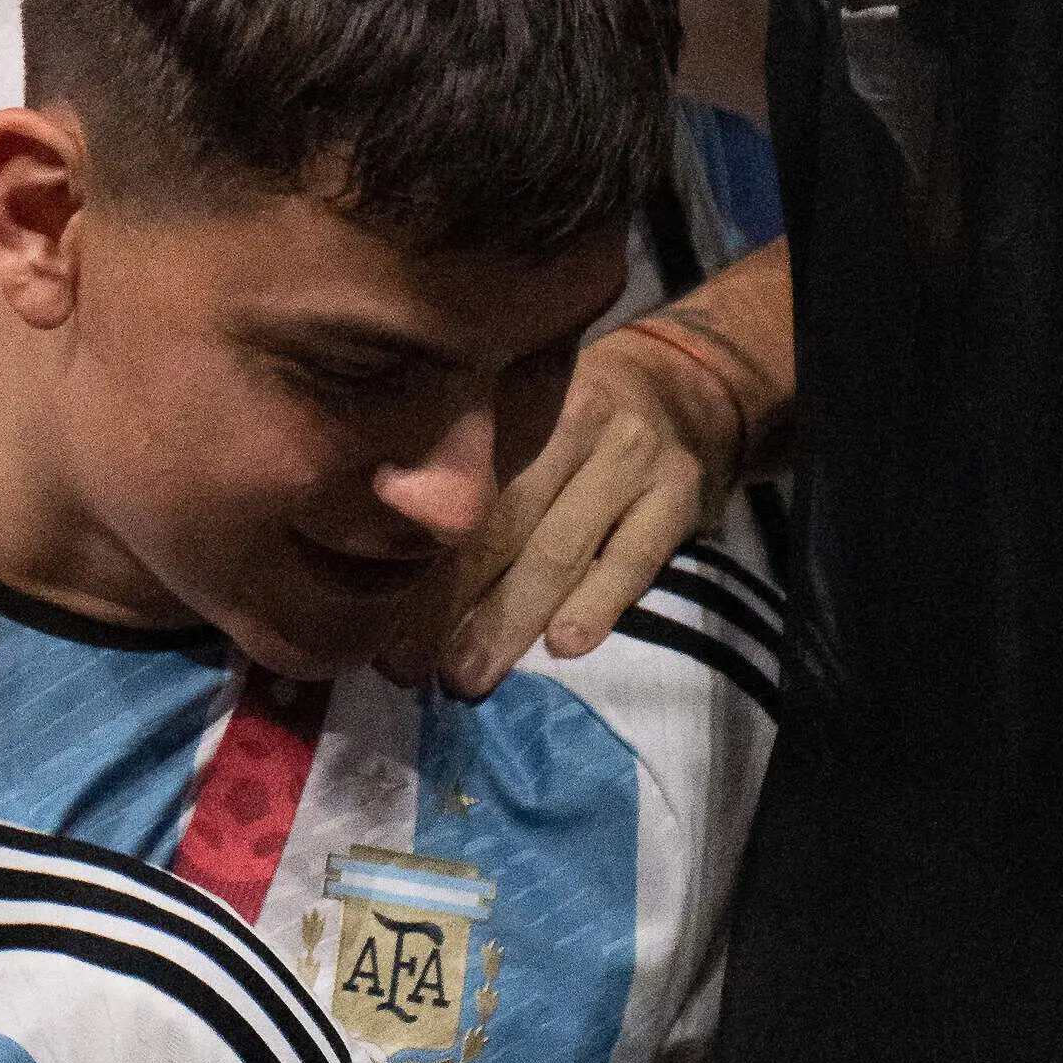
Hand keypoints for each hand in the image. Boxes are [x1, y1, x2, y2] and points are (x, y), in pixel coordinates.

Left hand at [386, 292, 774, 699]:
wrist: (684, 386)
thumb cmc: (570, 419)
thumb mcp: (517, 415)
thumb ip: (466, 473)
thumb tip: (379, 565)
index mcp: (518, 400)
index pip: (457, 489)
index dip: (412, 562)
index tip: (378, 627)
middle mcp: (576, 419)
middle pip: (501, 522)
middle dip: (449, 603)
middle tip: (411, 668)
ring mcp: (633, 457)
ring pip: (559, 548)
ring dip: (509, 620)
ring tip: (469, 675)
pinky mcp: (678, 496)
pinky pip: (632, 559)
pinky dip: (597, 604)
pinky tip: (563, 645)